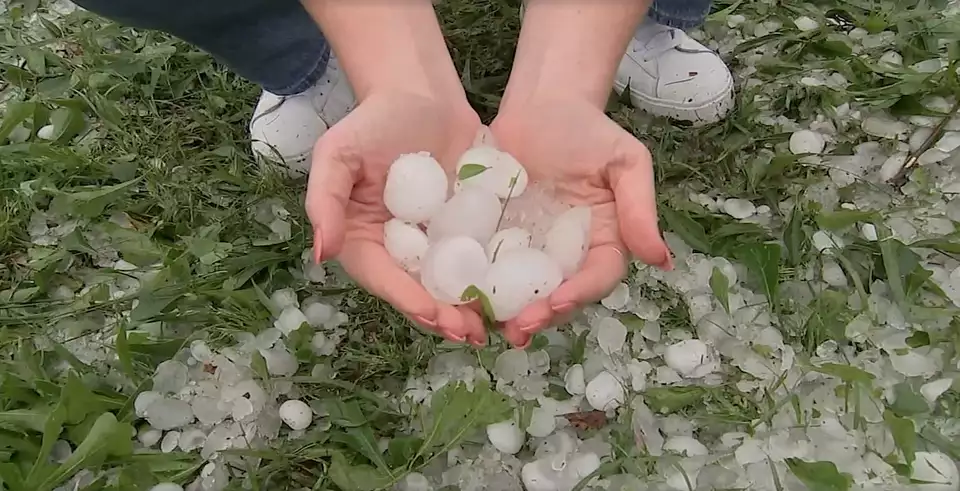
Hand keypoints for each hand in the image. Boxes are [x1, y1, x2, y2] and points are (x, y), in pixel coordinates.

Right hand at [306, 91, 488, 345]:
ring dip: (474, 309)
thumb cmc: (373, 122)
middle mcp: (402, 252)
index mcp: (366, 242)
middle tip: (471, 333)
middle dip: (446, 318)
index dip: (408, 300)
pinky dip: (498, 279)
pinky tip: (520, 294)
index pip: (385, 280)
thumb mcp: (337, 154)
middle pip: (422, 293)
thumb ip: (324, 200)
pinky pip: (483, 260)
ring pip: (455, 286)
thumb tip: (321, 253)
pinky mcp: (470, 232)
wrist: (421, 94)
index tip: (432, 315)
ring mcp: (438, 245)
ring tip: (497, 325)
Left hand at [489, 96, 673, 347]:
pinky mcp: (497, 240)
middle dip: (541, 316)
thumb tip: (663, 262)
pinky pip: (489, 268)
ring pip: (522, 291)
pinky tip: (464, 297)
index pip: (597, 277)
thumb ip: (640, 210)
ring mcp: (531, 250)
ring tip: (490, 325)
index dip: (580, 294)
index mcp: (604, 241)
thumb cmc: (588, 129)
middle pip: (559, 295)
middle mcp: (568, 254)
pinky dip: (480, 286)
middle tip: (517, 329)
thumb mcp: (626, 162)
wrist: (541, 104)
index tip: (557, 302)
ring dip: (508, 312)